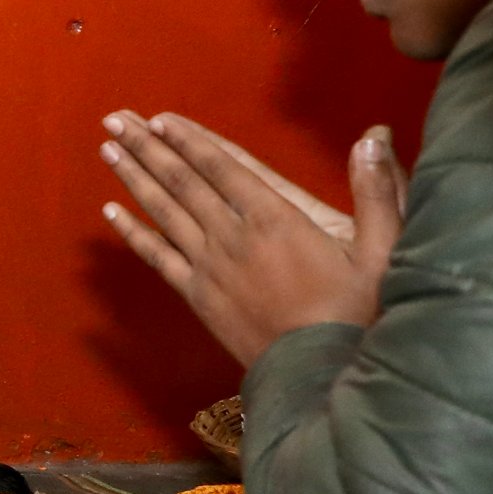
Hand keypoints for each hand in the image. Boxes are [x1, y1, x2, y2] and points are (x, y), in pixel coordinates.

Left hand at [99, 110, 395, 366]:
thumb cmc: (359, 313)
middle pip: (182, 182)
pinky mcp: (198, 296)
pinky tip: (110, 212)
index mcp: (275, 218)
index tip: (159, 118)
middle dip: (148, 147)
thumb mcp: (384, 250)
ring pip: (163, 212)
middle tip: (115, 119)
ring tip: (108, 149)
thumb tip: (375, 135)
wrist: (322, 375)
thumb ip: (379, 190)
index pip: (222, 167)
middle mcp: (232, 236)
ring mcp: (209, 266)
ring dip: (134, 178)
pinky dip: (132, 231)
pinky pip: (156, 257)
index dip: (190, 140)